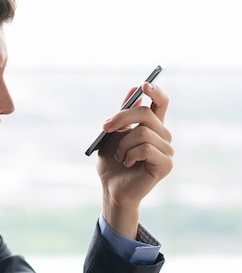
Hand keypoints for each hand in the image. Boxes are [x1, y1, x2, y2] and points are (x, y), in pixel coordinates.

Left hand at [96, 82, 173, 239]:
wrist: (110, 188)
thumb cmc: (111, 163)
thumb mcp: (112, 135)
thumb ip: (123, 114)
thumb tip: (134, 90)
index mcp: (152, 127)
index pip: (161, 103)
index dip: (155, 92)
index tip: (144, 85)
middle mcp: (163, 136)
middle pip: (146, 114)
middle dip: (121, 118)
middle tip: (105, 127)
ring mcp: (167, 150)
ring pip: (143, 132)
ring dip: (123, 144)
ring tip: (120, 156)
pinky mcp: (166, 164)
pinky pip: (146, 148)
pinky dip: (130, 154)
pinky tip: (128, 163)